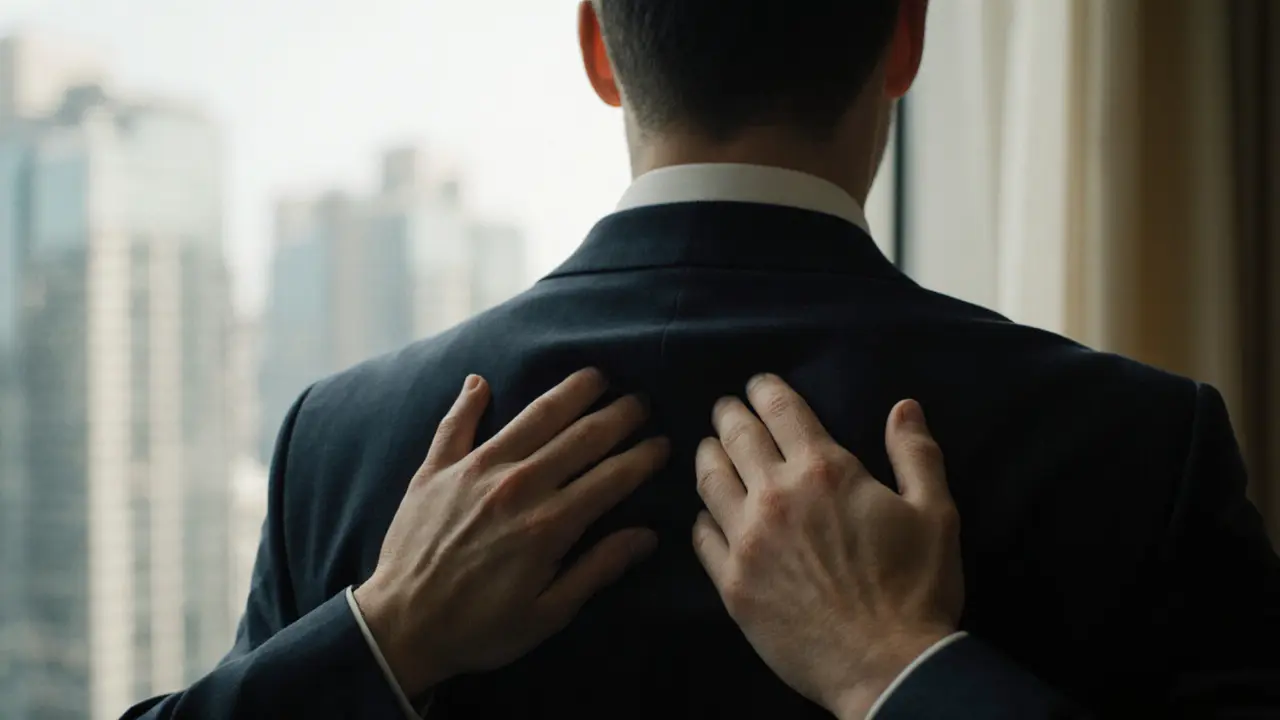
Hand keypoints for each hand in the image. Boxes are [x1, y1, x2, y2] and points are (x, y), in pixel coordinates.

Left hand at [354, 368, 669, 696]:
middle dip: (618, 415)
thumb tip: (646, 536)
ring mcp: (475, 470)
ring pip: (532, 417)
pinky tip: (482, 381)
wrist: (399, 628)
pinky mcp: (436, 469)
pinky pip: (455, 423)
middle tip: (640, 401)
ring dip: (568, 392)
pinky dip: (468, 400)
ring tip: (593, 376)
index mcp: (549, 524)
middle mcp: (518, 485)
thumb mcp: (548, 614)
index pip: (612, 477)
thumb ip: (597, 569)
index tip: (663, 443)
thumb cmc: (479, 629)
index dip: (643, 457)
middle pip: (581, 437)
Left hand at [692, 374, 962, 719]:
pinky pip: (702, 536)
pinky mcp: (731, 583)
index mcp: (825, 470)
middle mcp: (776, 496)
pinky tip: (707, 513)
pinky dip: (703, 516)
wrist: (887, 668)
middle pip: (736, 437)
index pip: (780, 409)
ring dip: (708, 455)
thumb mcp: (935, 513)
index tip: (757, 385)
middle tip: (725, 409)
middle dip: (728, 414)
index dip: (764, 389)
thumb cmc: (917, 589)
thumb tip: (904, 407)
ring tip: (709, 448)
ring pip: (709, 480)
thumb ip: (916, 453)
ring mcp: (746, 540)